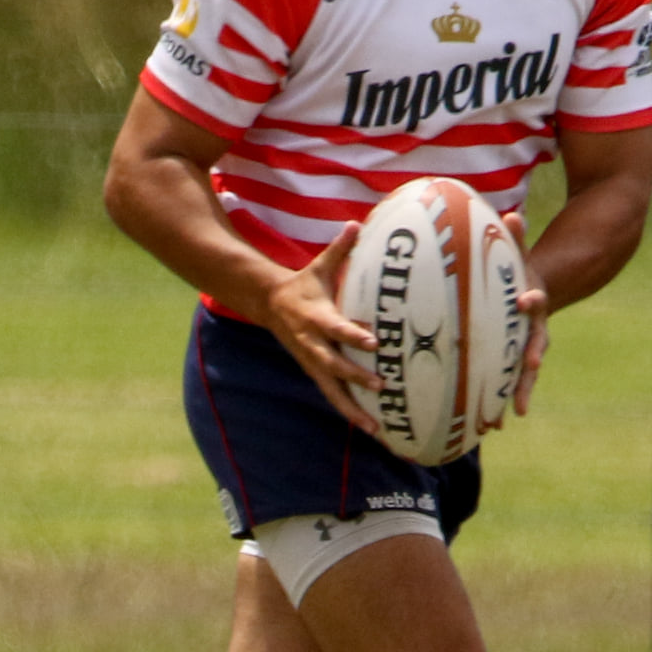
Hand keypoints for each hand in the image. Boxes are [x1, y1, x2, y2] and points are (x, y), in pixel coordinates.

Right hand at [261, 224, 381, 435]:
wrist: (269, 305)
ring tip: (376, 429)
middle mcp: (312, 344)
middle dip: (357, 377)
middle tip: (382, 386)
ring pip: (332, 391)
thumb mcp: (319, 266)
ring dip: (353, 410)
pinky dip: (350, 413)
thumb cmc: (304, 285)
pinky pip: (333, 397)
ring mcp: (312, 363)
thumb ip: (340, 248)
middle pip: (335, 365)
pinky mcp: (314, 374)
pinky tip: (371, 428)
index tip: (374, 342)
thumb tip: (356, 223)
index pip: (336, 328)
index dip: (353, 335)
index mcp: (316, 317)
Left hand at [503, 212, 548, 416]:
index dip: (531, 299)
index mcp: (533, 302)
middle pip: (536, 345)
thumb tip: (511, 214)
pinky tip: (490, 427)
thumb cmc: (516, 272)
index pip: (534, 299)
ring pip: (523, 374)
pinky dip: (501, 404)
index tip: (525, 301)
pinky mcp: (514, 362)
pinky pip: (508, 385)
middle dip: (531, 359)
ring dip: (517, 393)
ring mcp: (526, 348)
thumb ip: (515, 237)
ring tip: (508, 416)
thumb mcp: (517, 253)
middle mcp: (534, 328)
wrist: (534, 295)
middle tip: (530, 369)